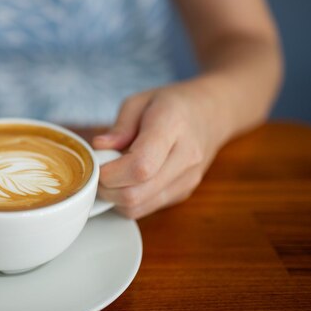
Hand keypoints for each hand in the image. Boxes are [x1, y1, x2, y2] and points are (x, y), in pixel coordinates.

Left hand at [93, 81, 227, 218]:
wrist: (212, 114)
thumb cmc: (171, 105)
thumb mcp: (139, 102)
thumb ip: (119, 127)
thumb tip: (99, 148)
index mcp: (172, 127)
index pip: (140, 165)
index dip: (110, 172)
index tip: (98, 163)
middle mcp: (185, 158)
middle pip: (136, 194)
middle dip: (106, 188)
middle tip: (99, 171)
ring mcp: (187, 180)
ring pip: (138, 207)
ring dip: (115, 198)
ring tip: (114, 174)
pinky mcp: (182, 194)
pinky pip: (146, 208)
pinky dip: (128, 200)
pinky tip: (128, 180)